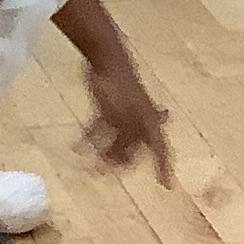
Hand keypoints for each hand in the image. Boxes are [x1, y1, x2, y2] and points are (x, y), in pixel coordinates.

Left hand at [84, 55, 172, 184]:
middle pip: (134, 148)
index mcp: (150, 123)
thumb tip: (126, 160)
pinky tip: (77, 148)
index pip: (162, 150)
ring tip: (88, 166)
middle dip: (119, 163)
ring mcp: (125, 113)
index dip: (164, 168)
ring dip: (103, 153)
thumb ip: (125, 141)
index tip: (166, 186)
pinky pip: (101, 128)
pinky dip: (91, 138)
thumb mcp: (123, 120)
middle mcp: (141, 119)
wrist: (106, 58)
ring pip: (116, 140)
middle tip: (104, 174)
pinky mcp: (109, 106)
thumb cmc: (119, 89)